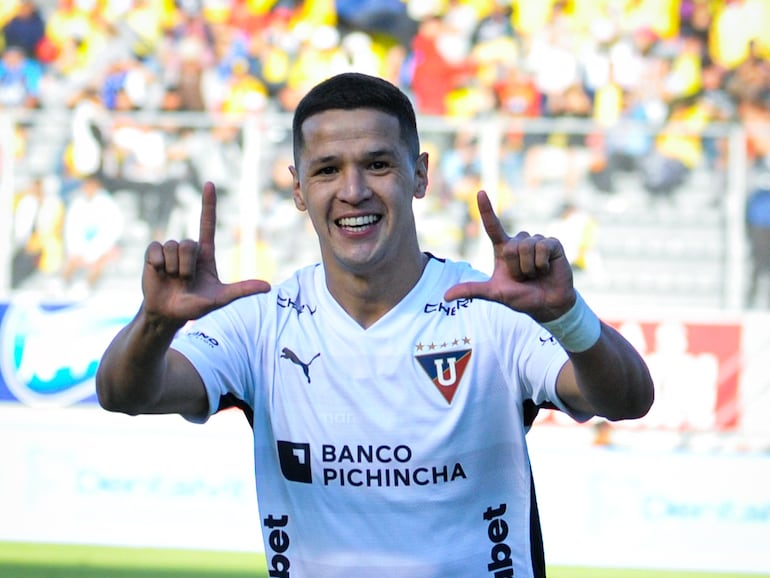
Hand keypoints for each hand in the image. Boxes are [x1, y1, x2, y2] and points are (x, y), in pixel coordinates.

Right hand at [142, 181, 270, 324]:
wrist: (169, 314)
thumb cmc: (196, 305)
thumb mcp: (221, 298)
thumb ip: (242, 290)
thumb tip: (268, 287)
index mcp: (205, 253)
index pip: (207, 224)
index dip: (208, 204)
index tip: (210, 183)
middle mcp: (188, 248)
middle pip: (189, 244)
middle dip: (187, 267)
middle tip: (185, 280)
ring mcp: (170, 250)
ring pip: (173, 247)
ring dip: (173, 269)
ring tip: (173, 279)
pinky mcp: (152, 254)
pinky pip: (156, 250)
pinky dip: (158, 265)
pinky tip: (158, 273)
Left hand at [444, 190, 574, 321]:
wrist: (547, 305)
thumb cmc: (520, 297)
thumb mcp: (494, 293)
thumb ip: (472, 291)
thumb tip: (445, 297)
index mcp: (503, 249)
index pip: (492, 226)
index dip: (486, 210)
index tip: (480, 192)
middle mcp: (518, 242)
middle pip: (511, 246)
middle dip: (517, 268)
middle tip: (524, 277)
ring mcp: (536, 241)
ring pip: (526, 247)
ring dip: (529, 268)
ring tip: (535, 274)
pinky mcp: (552, 244)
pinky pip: (542, 247)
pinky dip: (542, 263)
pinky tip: (546, 269)